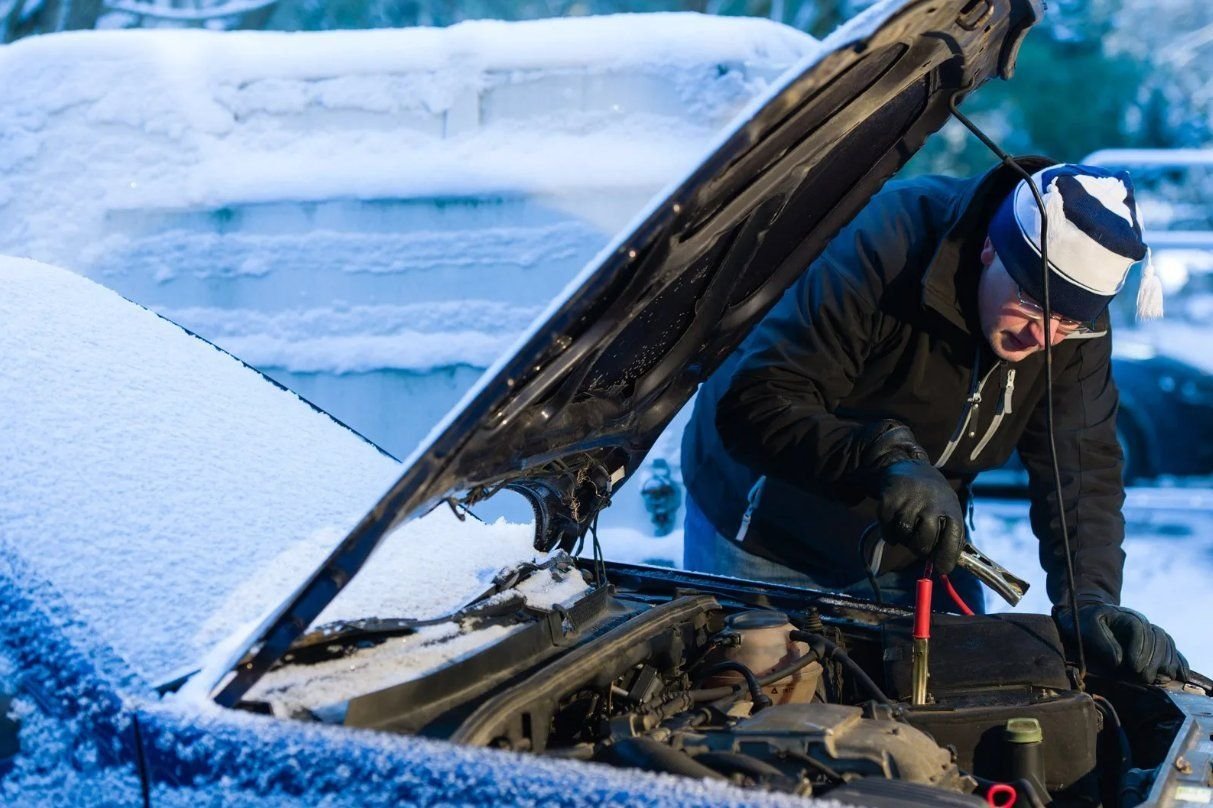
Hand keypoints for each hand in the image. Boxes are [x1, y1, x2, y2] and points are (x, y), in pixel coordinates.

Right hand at [874, 459, 964, 574]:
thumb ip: (949, 535)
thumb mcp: (947, 508)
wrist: (907, 467)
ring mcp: (909, 502)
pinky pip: (888, 531)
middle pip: (924, 542)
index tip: (943, 568)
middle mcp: (931, 504)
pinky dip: (890, 533)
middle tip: (920, 546)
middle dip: (921, 549)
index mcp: (950, 508)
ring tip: (909, 528)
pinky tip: (895, 523)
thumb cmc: (932, 497)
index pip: (952, 540)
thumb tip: (946, 566)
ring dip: (904, 539)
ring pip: (904, 536)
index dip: (947, 557)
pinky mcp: (889, 502)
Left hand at [1056, 602, 1188, 683]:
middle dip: (1153, 660)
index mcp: (1127, 616)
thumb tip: (1118, 661)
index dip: (1140, 649)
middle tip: (1144, 678)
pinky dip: (1179, 661)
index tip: (1134, 667)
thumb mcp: (1086, 627)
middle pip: (1158, 638)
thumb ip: (1100, 641)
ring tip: (1157, 679)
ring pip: (1167, 644)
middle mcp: (1143, 623)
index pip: (1140, 630)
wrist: (1087, 618)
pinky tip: (1181, 675)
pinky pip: (1172, 650)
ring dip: (1165, 662)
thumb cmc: (1085, 623)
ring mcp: (1151, 633)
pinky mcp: (1155, 644)